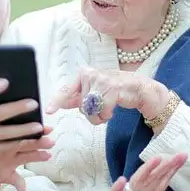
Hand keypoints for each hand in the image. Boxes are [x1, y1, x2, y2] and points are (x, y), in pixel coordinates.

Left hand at [0, 126, 54, 190]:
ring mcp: (11, 161)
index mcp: (5, 136)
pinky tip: (23, 189)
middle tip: (50, 141)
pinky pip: (16, 180)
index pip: (21, 130)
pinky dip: (20, 185)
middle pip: (28, 142)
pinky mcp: (7, 175)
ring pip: (27, 157)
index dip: (32, 128)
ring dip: (38, 156)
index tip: (43, 127)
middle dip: (40, 141)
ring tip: (47, 155)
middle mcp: (12, 147)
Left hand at [46, 67, 169, 123]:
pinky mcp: (111, 88)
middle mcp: (90, 74)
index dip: (57, 101)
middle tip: (103, 107)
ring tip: (109, 108)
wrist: (140, 89)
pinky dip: (108, 115)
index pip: (67, 90)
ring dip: (100, 116)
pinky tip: (114, 108)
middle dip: (92, 113)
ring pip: (91, 110)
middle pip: (81, 106)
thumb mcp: (95, 92)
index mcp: (84, 74)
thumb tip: (61, 103)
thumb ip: (79, 97)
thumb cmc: (117, 91)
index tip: (49, 111)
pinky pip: (102, 111)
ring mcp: (101, 80)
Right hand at [109, 153, 186, 190]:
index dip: (172, 170)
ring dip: (146, 171)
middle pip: (153, 179)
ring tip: (156, 160)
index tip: (183, 157)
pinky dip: (117, 190)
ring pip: (138, 184)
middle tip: (180, 155)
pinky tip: (121, 180)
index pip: (162, 182)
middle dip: (166, 167)